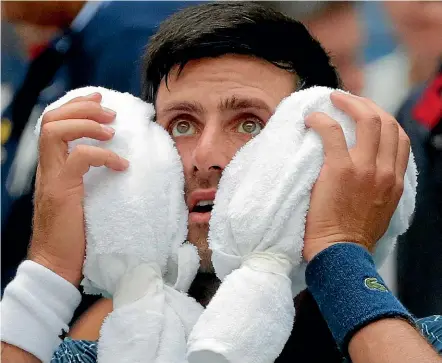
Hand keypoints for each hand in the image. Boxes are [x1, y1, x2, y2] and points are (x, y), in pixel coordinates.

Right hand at [28, 93, 128, 286]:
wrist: (57, 263)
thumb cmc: (75, 233)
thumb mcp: (82, 197)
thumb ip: (88, 177)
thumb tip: (116, 161)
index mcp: (52, 166)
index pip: (53, 123)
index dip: (76, 105)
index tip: (100, 99)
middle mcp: (47, 167)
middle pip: (51, 119)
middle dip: (82, 107)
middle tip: (110, 111)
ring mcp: (51, 177)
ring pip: (55, 131)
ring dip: (87, 123)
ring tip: (112, 129)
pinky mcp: (61, 190)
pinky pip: (79, 158)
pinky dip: (103, 155)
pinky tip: (120, 164)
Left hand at [302, 92, 409, 261]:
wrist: (340, 254)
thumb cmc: (353, 236)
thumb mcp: (380, 209)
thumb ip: (380, 187)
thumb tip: (368, 172)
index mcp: (395, 180)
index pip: (399, 137)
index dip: (383, 119)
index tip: (365, 114)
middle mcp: (384, 170)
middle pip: (385, 121)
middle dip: (366, 105)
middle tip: (346, 101)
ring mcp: (364, 168)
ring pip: (367, 119)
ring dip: (348, 103)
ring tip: (333, 99)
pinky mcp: (339, 170)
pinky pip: (331, 131)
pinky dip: (321, 120)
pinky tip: (311, 119)